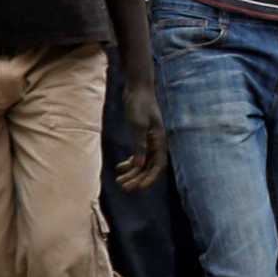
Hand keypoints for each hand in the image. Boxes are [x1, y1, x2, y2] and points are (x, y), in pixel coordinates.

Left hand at [113, 73, 167, 192]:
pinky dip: (129, 163)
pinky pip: (137, 155)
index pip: (158, 166)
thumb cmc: (139, 104)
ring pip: (142, 162)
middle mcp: (156, 143)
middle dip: (137, 178)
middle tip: (123, 187)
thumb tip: (138, 165)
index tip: (137, 188)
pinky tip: (119, 168)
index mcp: (159, 141)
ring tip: (118, 181)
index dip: (149, 179)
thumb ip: (139, 145)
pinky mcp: (141, 136)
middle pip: (149, 167)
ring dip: (132, 173)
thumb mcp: (138, 125)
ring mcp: (149, 140)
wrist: (138, 88)